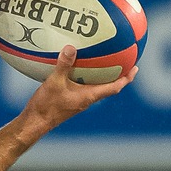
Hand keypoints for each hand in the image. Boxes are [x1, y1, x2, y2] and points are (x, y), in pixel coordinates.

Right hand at [18, 46, 134, 133]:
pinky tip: (77, 66)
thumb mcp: (54, 82)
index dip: (126, 78)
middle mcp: (87, 99)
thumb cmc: (46, 106)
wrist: (35, 122)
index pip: (114, 87)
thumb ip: (63, 65)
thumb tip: (72, 48)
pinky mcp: (71, 99)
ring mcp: (79, 100)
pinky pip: (83, 85)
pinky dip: (86, 76)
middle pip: (109, 86)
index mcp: (89, 96)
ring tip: (103, 59)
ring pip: (96, 86)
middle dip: (118, 74)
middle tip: (124, 60)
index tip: (135, 68)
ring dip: (102, 75)